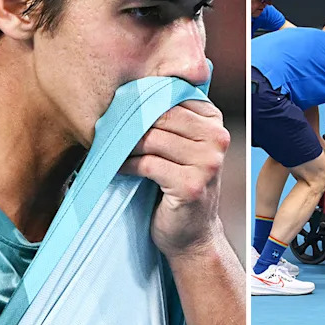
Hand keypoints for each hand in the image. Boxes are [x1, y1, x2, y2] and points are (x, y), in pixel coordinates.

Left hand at [120, 100, 230, 258]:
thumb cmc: (180, 185)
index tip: (121, 108)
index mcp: (215, 122)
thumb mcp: (183, 147)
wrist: (193, 234)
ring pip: (152, 139)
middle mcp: (217, 139)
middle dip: (131, 122)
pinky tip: (120, 169)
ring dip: (126, 145)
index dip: (144, 100)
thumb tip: (130, 91)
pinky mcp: (191, 185)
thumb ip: (171, 120)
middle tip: (107, 129)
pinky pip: (148, 164)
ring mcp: (208, 163)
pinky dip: (127, 165)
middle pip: (162, 115)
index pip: (174, 96)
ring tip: (112, 150)